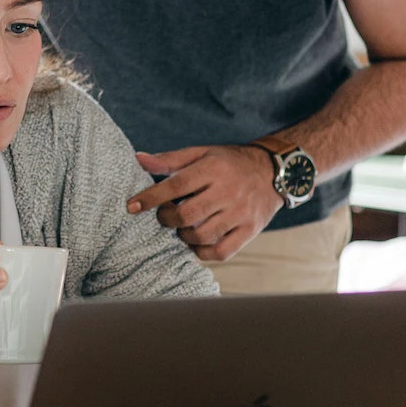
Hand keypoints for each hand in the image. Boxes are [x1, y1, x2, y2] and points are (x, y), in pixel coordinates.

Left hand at [127, 144, 281, 262]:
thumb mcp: (202, 153)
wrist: (274, 172)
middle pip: (186, 215)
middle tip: (165, 215)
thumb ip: (170, 160)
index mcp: (213, 169)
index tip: (131, 206)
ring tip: (183, 226)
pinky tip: (197, 242)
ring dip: (184, 235)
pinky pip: (221, 252)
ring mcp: (240, 213)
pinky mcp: (250, 230)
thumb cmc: (229, 163)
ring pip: (201, 236)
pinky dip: (202, 252)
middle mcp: (228, 191)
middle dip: (167, 218)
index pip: (175, 186)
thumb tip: (139, 159)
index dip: (150, 198)